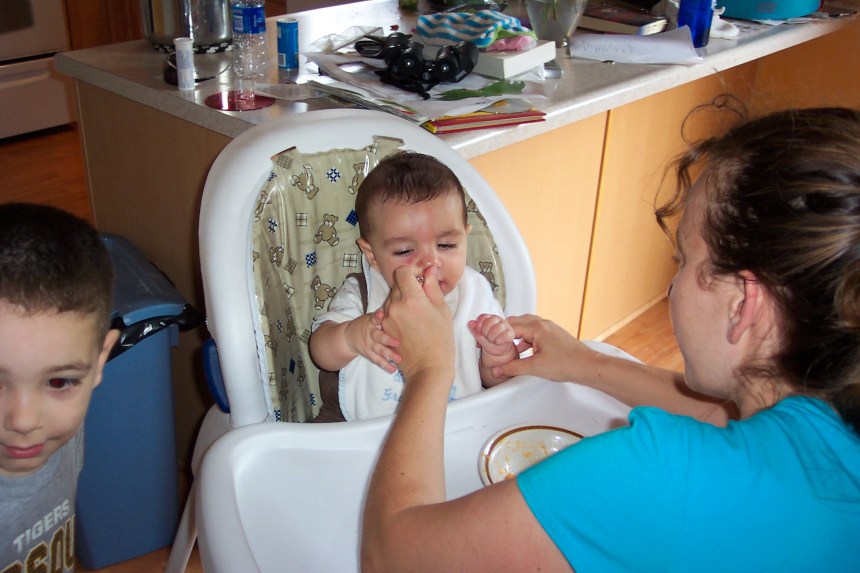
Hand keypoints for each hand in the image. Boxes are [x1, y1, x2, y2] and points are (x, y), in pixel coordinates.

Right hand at [345, 308, 400, 373]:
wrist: (348, 337)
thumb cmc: (367, 324)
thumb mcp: (372, 316)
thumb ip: (384, 312)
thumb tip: (399, 300)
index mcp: (371, 322)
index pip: (374, 318)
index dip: (378, 316)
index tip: (381, 314)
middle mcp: (370, 334)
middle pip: (378, 336)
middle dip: (387, 340)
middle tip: (397, 342)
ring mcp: (369, 345)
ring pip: (379, 350)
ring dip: (389, 355)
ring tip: (398, 359)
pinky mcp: (368, 354)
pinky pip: (377, 360)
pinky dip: (385, 365)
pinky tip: (393, 369)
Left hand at [382, 265, 453, 381]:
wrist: (428, 367)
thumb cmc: (441, 339)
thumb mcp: (442, 310)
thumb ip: (432, 287)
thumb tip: (428, 270)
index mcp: (411, 299)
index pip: (403, 272)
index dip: (413, 272)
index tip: (422, 280)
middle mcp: (395, 306)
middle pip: (397, 285)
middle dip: (409, 287)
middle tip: (423, 299)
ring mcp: (387, 318)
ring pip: (392, 298)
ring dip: (402, 300)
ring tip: (416, 314)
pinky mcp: (384, 328)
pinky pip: (388, 312)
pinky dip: (397, 312)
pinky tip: (409, 323)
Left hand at [469, 313, 515, 357]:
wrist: (498, 350)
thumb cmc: (489, 341)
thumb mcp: (479, 336)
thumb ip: (474, 329)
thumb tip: (470, 323)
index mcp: (489, 318)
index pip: (483, 317)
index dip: (479, 325)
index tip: (479, 331)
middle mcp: (498, 320)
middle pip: (489, 322)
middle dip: (485, 332)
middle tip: (486, 337)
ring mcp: (505, 326)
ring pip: (497, 328)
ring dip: (491, 337)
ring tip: (492, 340)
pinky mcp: (510, 333)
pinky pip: (504, 336)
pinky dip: (498, 341)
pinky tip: (498, 342)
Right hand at [493, 314, 592, 381]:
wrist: (588, 366)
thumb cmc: (567, 364)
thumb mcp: (535, 367)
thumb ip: (514, 368)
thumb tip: (497, 370)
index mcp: (536, 327)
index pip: (509, 326)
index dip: (496, 334)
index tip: (486, 340)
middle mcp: (542, 323)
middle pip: (516, 322)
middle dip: (503, 332)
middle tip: (492, 342)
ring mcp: (548, 327)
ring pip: (525, 326)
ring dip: (514, 335)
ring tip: (505, 347)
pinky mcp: (552, 334)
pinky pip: (533, 331)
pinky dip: (524, 338)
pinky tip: (522, 350)